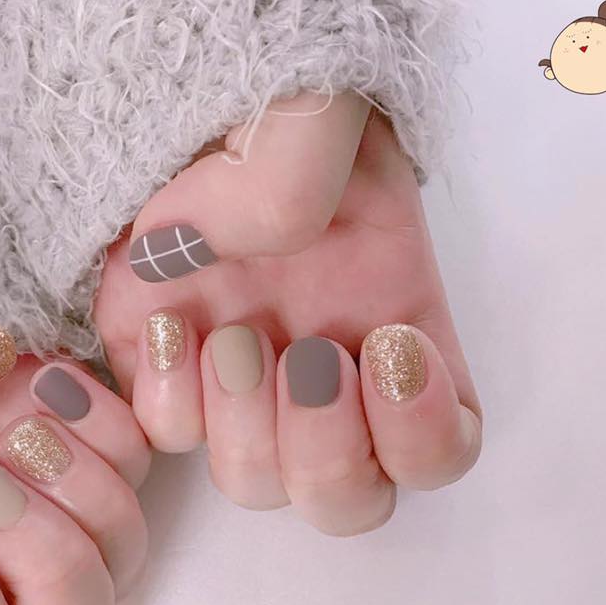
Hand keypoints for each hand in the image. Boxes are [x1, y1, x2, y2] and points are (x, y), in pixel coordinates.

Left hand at [94, 93, 482, 535]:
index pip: (440, 454)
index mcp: (394, 335)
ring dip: (248, 430)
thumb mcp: (316, 116)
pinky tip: (171, 321)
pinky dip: (171, 397)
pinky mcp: (165, 372)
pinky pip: (166, 437)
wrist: (184, 101)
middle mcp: (324, 382)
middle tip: (308, 358)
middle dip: (327, 450)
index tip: (387, 344)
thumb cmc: (274, 109)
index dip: (422, 436)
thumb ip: (299, 179)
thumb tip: (239, 259)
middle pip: (345, 503)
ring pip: (254, 487)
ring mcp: (241, 387)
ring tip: (232, 338)